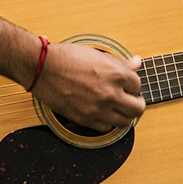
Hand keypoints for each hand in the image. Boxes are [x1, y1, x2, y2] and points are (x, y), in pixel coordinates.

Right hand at [30, 42, 144, 131]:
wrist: (44, 68)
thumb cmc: (69, 57)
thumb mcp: (99, 55)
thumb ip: (120, 63)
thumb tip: (136, 63)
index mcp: (116, 74)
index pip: (138, 85)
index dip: (133, 85)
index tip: (128, 85)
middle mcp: (110, 93)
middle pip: (138, 108)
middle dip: (136, 103)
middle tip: (131, 100)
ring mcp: (98, 109)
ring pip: (125, 122)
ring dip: (124, 115)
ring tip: (119, 108)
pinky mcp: (85, 119)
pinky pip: (106, 128)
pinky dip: (108, 122)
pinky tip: (104, 113)